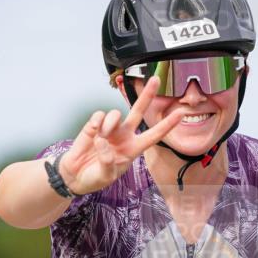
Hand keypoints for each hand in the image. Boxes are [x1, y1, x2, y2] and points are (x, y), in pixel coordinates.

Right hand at [57, 76, 183, 194]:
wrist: (75, 176)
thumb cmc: (95, 177)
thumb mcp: (106, 176)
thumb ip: (107, 161)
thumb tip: (103, 141)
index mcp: (133, 149)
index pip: (154, 135)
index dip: (168, 124)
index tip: (181, 113)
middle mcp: (124, 135)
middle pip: (138, 111)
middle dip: (147, 95)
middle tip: (156, 79)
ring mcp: (109, 129)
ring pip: (116, 114)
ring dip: (110, 123)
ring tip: (102, 137)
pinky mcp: (94, 126)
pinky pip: (99, 115)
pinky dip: (97, 121)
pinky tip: (94, 130)